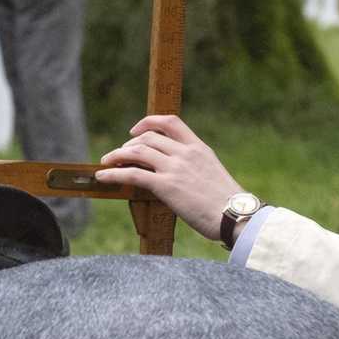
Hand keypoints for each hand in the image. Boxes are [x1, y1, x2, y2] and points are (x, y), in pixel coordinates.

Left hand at [95, 114, 245, 238]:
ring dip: (116, 156)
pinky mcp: (166, 186)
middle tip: (119, 155)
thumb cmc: (227, 204)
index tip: (136, 131)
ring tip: (106, 163)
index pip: (171, 122)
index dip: (148, 122)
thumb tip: (177, 176)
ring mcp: (175, 168)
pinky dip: (113, 173)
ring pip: (137, 151)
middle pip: (148, 137)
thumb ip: (194, 169)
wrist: (235, 216)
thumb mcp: (212, 175)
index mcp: (199, 148)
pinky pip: (132, 174)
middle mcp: (185, 153)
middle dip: (128, 144)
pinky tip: (103, 177)